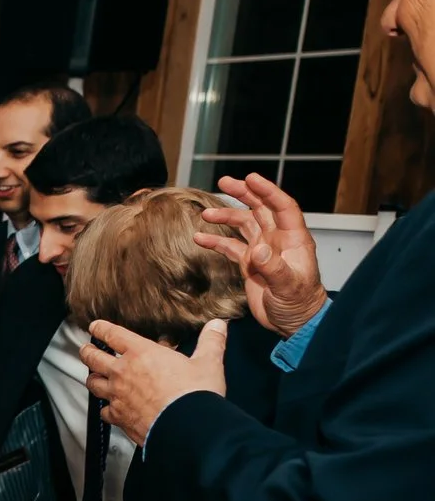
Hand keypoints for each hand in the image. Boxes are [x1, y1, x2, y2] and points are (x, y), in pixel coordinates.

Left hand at [83, 317, 225, 446]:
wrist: (187, 426)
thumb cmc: (195, 393)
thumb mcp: (208, 362)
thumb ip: (211, 341)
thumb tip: (218, 325)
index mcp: (141, 353)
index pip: (113, 335)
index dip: (101, 328)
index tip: (95, 326)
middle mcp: (123, 372)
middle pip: (93, 358)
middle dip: (87, 352)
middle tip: (85, 350)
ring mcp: (117, 395)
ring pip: (93, 384)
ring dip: (93, 378)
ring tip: (94, 377)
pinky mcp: (118, 417)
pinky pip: (104, 411)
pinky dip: (106, 409)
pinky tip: (110, 409)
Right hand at [198, 172, 327, 334]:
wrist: (293, 322)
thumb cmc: (299, 304)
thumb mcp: (288, 286)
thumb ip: (274, 267)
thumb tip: (257, 249)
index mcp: (293, 239)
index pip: (282, 207)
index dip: (268, 191)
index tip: (251, 178)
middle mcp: (277, 240)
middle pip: (260, 209)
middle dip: (243, 194)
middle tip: (224, 182)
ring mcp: (263, 251)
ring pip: (243, 225)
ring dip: (226, 217)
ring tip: (205, 215)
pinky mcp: (250, 264)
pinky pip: (231, 247)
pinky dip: (216, 241)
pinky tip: (199, 238)